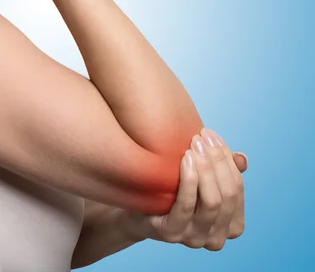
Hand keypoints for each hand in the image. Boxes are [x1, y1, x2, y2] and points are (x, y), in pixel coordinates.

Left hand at [127, 128, 246, 250]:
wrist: (134, 211)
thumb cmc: (169, 193)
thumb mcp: (198, 180)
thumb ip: (221, 171)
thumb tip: (242, 159)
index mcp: (231, 225)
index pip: (237, 188)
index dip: (227, 159)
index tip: (212, 136)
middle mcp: (217, 238)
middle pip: (227, 194)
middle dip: (217, 161)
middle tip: (201, 137)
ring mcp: (195, 239)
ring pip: (212, 201)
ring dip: (205, 169)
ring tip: (193, 146)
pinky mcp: (172, 234)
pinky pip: (186, 206)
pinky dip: (189, 180)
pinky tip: (185, 159)